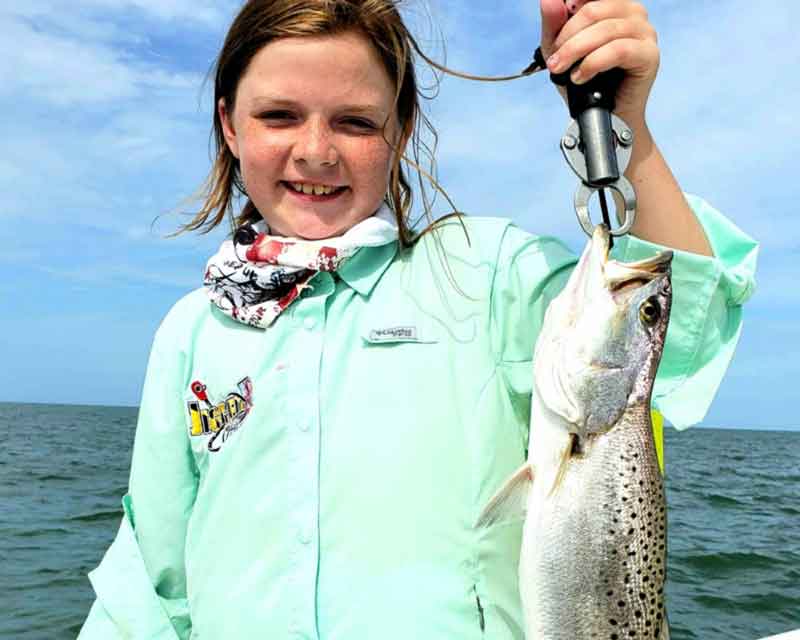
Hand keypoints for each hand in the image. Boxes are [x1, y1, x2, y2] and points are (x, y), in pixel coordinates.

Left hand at [539, 0, 659, 128]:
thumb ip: (554, 23)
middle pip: (593, 10)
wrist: (601, 117)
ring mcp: (645, 32)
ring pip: (605, 29)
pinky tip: (580, 77)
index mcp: (612, 5)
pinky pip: (619, 50)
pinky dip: (593, 63)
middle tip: (553, 61)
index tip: (555, 33)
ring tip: (561, 70)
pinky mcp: (649, 54)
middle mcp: (633, 12)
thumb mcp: (560, 50)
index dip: (569, 7)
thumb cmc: (583, 81)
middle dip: (567, 38)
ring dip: (575, 52)